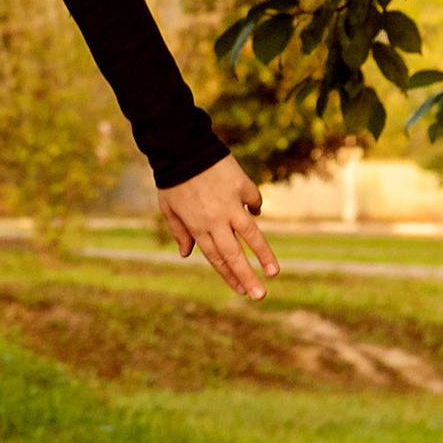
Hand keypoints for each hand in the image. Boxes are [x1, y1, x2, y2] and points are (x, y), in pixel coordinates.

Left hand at [158, 154, 279, 301]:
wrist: (181, 147)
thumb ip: (179, 232)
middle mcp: (215, 220)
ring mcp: (230, 203)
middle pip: (234, 254)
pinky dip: (255, 206)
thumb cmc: (172, 180)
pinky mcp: (241, 185)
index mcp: (197, 227)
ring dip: (263, 254)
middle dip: (247, 277)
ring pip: (251, 234)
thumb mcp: (168, 208)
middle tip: (260, 296)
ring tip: (274, 272)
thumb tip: (186, 254)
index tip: (242, 291)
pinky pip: (254, 200)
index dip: (229, 276)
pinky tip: (255, 211)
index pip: (216, 258)